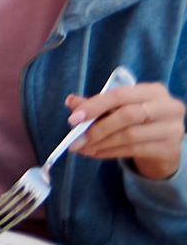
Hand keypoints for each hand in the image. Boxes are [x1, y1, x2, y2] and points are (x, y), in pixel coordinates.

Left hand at [70, 80, 185, 180]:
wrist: (164, 143)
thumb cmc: (139, 120)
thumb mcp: (119, 107)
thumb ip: (96, 104)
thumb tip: (72, 102)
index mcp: (153, 91)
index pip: (120, 94)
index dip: (95, 106)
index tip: (74, 119)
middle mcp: (168, 107)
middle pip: (127, 115)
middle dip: (98, 128)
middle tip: (76, 139)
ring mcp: (173, 129)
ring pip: (130, 136)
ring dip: (101, 143)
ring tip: (83, 148)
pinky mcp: (171, 150)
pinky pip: (135, 151)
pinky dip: (111, 152)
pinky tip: (96, 153)